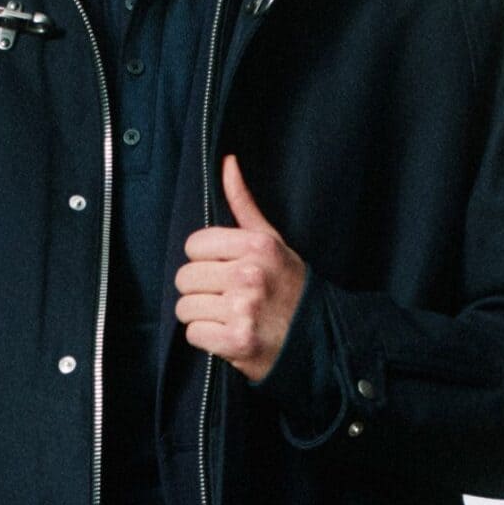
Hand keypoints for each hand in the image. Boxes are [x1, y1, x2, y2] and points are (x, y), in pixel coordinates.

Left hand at [174, 153, 308, 383]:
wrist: (318, 338)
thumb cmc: (289, 287)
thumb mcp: (272, 242)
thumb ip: (244, 205)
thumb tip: (227, 162)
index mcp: (257, 246)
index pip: (194, 246)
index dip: (203, 260)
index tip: (221, 270)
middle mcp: (250, 275)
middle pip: (185, 278)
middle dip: (200, 290)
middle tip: (223, 297)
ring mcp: (243, 310)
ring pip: (185, 307)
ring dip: (201, 316)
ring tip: (225, 317)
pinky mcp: (236, 342)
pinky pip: (193, 334)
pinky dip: (206, 339)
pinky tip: (226, 335)